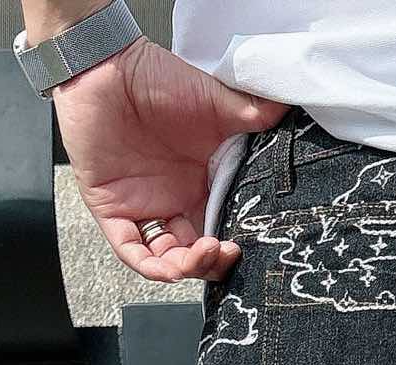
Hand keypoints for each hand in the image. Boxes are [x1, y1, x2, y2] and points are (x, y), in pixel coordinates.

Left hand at [52, 38, 285, 282]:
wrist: (108, 66)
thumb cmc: (155, 79)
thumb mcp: (213, 101)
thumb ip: (250, 113)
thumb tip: (287, 108)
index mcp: (197, 185)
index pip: (218, 229)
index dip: (229, 246)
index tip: (245, 244)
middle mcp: (172, 201)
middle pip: (194, 254)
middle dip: (210, 263)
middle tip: (225, 251)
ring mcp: (142, 207)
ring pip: (165, 259)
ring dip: (185, 267)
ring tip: (203, 253)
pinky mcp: (111, 209)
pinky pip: (130, 250)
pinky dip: (150, 266)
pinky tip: (170, 268)